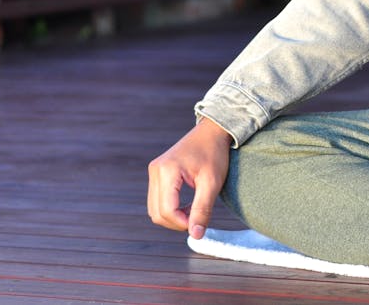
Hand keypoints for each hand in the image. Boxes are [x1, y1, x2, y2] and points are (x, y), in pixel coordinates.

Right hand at [147, 118, 232, 238]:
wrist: (212, 131)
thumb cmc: (214, 153)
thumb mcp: (212, 183)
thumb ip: (202, 210)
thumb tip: (195, 235)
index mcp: (167, 171)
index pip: (167, 210)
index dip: (182, 223)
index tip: (199, 223)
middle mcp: (156, 170)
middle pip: (157, 213)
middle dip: (176, 222)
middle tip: (197, 218)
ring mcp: (154, 171)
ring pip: (154, 209)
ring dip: (172, 217)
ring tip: (193, 209)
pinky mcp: (156, 173)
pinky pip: (157, 200)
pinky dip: (170, 208)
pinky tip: (187, 204)